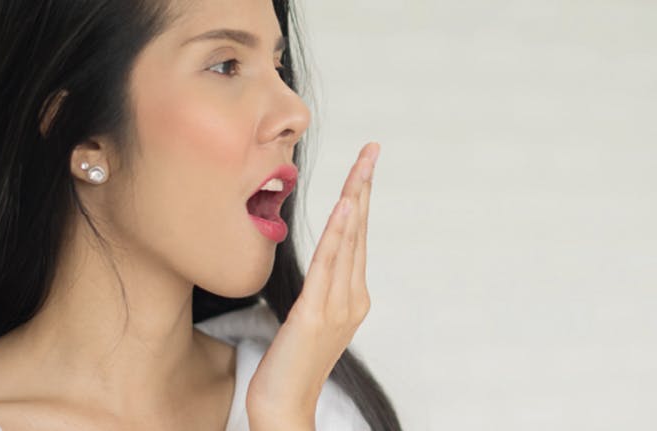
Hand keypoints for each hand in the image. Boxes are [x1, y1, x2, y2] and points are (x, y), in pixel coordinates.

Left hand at [246, 142, 379, 429]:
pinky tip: (346, 207)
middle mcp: (352, 297)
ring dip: (356, 199)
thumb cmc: (290, 364)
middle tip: (372, 148)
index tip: (364, 164)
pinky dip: (340, 234)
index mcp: (352, 296)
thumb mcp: (308, 318)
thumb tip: (319, 261)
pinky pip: (330, 267)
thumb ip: (319, 289)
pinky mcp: (316, 314)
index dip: (360, 196)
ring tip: (363, 165)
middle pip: (360, 231)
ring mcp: (338, 306)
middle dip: (365, 186)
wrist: (284, 406)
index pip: (356, 236)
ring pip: (350, 242)